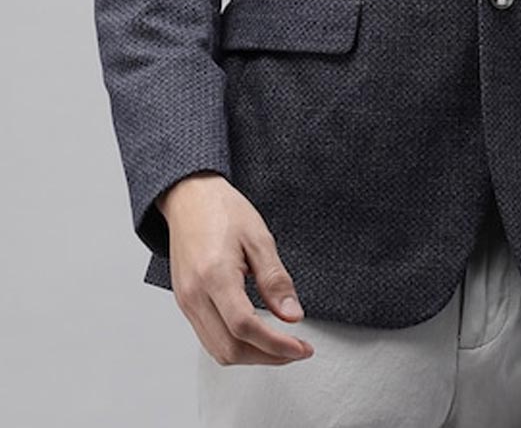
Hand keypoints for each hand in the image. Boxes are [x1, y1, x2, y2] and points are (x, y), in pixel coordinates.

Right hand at [157, 172, 315, 365]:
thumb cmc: (222, 210)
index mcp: (214, 275)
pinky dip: (234, 344)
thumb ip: (276, 279)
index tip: (301, 348)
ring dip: (251, 356)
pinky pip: (208, 338)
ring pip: (217, 350)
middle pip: (230, 349)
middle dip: (267, 357)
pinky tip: (255, 335)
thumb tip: (292, 315)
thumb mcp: (259, 238)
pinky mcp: (185, 303)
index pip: (245, 327)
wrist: (190, 198)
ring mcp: (186, 302)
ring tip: (280, 346)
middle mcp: (194, 295)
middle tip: (296, 350)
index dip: (276, 345)